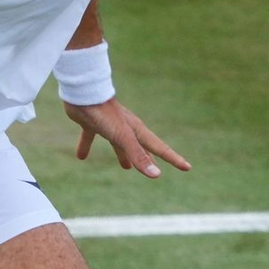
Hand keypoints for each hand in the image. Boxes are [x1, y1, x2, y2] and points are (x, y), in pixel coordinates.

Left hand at [63, 99, 190, 177]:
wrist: (83, 94)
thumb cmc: (104, 115)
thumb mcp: (123, 138)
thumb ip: (138, 155)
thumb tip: (156, 174)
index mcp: (136, 132)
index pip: (160, 149)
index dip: (174, 159)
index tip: (187, 167)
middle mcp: (126, 128)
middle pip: (141, 147)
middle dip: (150, 158)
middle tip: (158, 169)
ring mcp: (109, 125)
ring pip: (119, 144)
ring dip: (123, 156)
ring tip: (126, 168)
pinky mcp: (92, 123)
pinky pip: (90, 137)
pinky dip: (87, 146)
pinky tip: (81, 157)